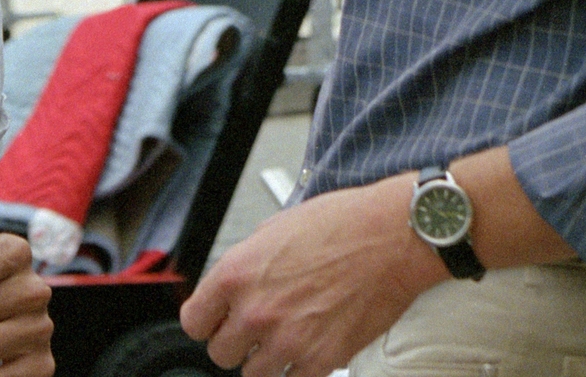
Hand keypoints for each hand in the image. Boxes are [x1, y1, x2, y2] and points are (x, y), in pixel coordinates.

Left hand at [180, 179, 437, 376]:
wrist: (391, 237)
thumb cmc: (343, 224)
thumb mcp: (275, 229)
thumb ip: (247, 264)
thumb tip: (234, 285)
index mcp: (237, 273)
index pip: (194, 321)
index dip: (207, 322)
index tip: (216, 322)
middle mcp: (256, 311)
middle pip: (220, 353)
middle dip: (237, 342)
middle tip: (256, 330)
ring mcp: (288, 339)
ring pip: (253, 374)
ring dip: (267, 359)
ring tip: (287, 337)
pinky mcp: (321, 359)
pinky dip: (301, 369)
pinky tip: (311, 347)